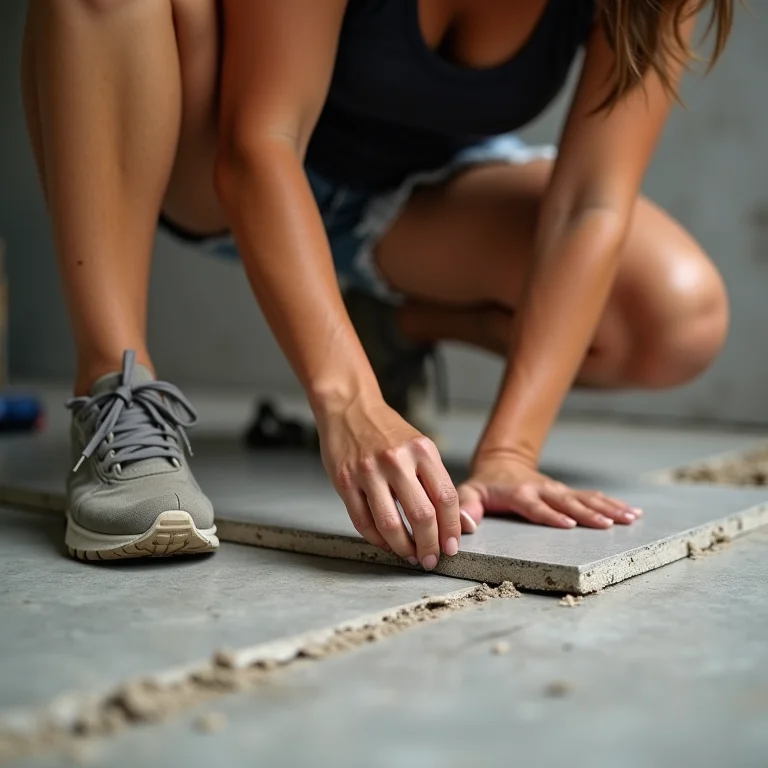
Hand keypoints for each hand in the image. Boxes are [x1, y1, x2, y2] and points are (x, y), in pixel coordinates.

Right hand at [316, 395, 461, 568]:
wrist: (350, 407)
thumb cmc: (387, 431)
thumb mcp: (420, 446)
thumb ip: (436, 481)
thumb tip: (456, 522)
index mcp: (422, 450)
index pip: (445, 498)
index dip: (451, 529)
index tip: (452, 546)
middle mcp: (396, 460)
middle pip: (421, 515)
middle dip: (429, 546)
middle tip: (431, 559)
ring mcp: (368, 470)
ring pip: (390, 524)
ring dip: (403, 548)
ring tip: (409, 556)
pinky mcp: (344, 480)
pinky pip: (362, 521)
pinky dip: (377, 539)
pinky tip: (385, 542)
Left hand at [457, 456, 641, 532]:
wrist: (501, 463)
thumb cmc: (484, 486)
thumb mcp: (468, 493)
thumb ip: (466, 508)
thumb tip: (467, 525)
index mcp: (519, 494)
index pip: (535, 507)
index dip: (551, 515)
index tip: (569, 524)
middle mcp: (542, 491)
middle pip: (567, 503)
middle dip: (588, 514)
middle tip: (609, 525)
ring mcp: (557, 491)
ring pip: (586, 499)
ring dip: (608, 508)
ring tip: (630, 518)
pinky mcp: (567, 492)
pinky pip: (592, 498)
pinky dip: (613, 504)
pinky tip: (632, 512)